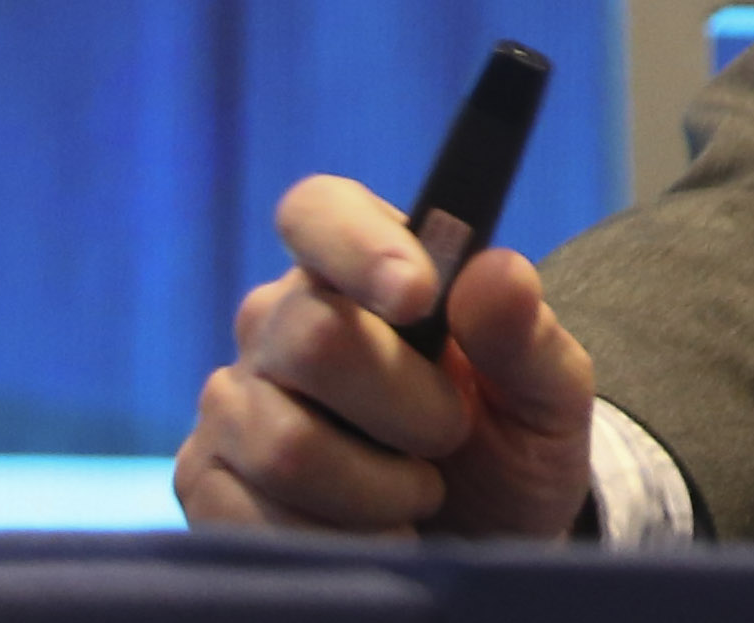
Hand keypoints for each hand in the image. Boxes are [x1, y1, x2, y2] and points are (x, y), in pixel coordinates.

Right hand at [175, 175, 597, 538]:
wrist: (479, 543)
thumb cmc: (507, 446)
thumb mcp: (546, 393)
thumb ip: (525, 333)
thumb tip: (496, 271)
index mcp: (360, 270)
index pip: (318, 210)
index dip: (360, 245)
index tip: (419, 295)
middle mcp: (278, 325)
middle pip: (312, 337)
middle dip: (408, 405)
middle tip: (449, 435)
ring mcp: (234, 405)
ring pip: (285, 444)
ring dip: (377, 489)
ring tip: (416, 494)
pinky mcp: (207, 484)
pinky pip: (248, 517)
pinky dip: (334, 541)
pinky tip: (369, 537)